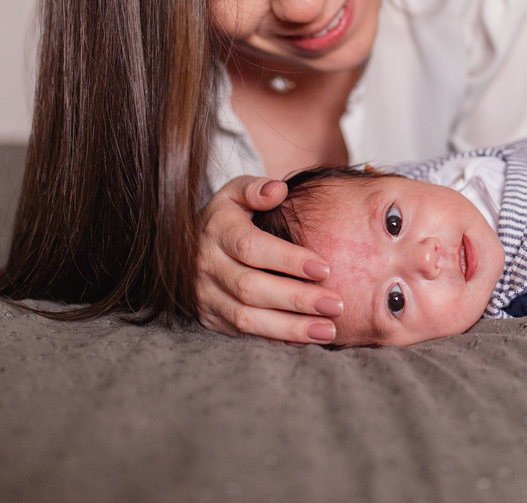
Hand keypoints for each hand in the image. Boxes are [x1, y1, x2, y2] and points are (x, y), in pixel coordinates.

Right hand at [196, 176, 342, 342]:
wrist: (190, 245)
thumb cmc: (228, 216)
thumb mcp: (235, 192)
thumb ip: (256, 188)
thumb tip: (278, 190)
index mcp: (216, 230)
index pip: (251, 247)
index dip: (288, 260)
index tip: (325, 269)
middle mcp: (206, 265)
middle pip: (251, 288)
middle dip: (296, 299)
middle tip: (336, 305)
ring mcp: (206, 295)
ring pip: (246, 318)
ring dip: (290, 327)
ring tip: (328, 330)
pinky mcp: (211, 317)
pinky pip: (244, 333)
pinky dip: (276, 338)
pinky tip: (306, 339)